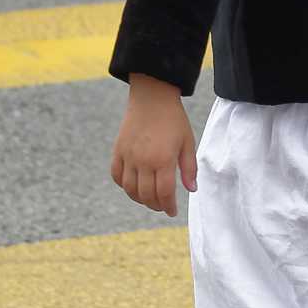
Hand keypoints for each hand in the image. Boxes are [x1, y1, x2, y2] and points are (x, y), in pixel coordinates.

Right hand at [110, 80, 198, 217]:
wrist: (152, 96)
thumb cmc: (173, 119)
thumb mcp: (187, 142)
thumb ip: (189, 168)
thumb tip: (191, 190)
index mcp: (163, 159)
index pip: (164, 193)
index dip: (168, 206)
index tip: (172, 211)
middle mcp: (143, 160)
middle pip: (146, 195)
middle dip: (156, 205)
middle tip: (163, 205)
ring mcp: (128, 155)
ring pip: (130, 189)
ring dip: (140, 198)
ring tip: (149, 198)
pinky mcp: (118, 150)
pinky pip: (116, 175)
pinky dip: (124, 185)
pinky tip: (134, 186)